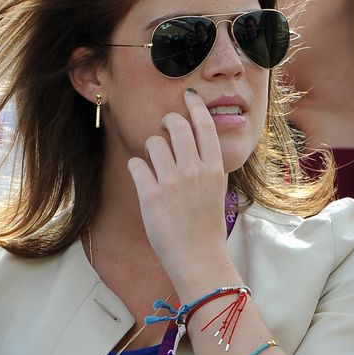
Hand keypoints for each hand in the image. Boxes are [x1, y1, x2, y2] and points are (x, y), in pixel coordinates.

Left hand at [126, 89, 235, 295]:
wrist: (198, 257)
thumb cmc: (206, 226)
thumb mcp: (217, 190)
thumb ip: (208, 166)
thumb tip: (195, 143)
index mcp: (214, 168)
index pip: (205, 126)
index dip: (196, 107)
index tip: (189, 97)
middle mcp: (194, 170)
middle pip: (177, 126)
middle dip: (168, 122)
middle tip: (165, 126)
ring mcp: (172, 182)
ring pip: (153, 142)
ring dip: (150, 148)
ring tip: (154, 162)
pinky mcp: (151, 195)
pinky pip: (136, 164)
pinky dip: (136, 168)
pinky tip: (142, 178)